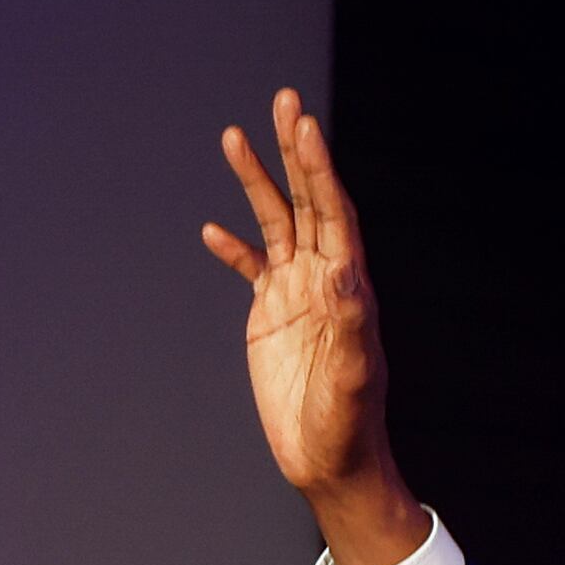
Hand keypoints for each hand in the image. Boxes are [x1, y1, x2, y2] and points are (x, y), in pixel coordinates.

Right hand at [201, 89, 427, 564]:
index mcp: (348, 289)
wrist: (331, 464)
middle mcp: (325, 282)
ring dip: (257, 182)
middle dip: (294, 152)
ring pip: (275, 225)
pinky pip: (251, 269)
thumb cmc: (348, 429)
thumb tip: (342, 273)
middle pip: (307, 202)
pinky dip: (234, 247)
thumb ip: (349, 327)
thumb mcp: (351, 379)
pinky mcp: (271, 318)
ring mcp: (296, 297)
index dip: (319, 169)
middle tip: (283, 100)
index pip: (333, 213)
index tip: (304, 124)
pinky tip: (213, 229)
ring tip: (234, 136)